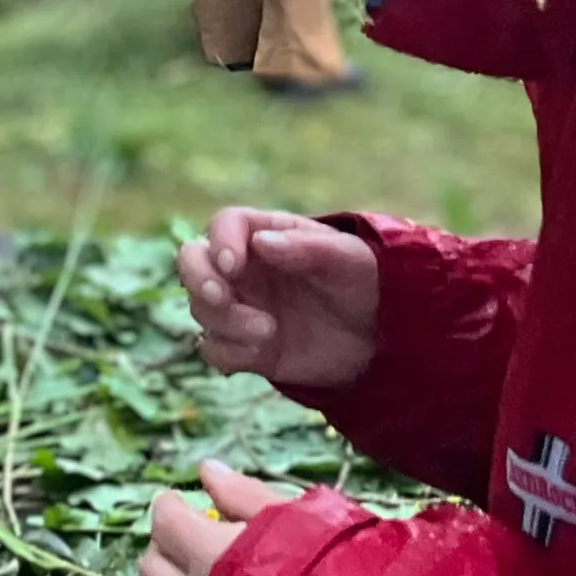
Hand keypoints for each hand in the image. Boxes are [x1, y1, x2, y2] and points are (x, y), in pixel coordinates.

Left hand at [138, 460, 297, 575]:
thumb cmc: (325, 571)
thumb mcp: (291, 517)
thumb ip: (242, 494)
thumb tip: (207, 471)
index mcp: (206, 553)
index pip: (164, 522)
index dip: (170, 507)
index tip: (181, 502)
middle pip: (151, 567)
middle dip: (164, 547)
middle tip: (189, 538)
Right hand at [178, 206, 379, 390]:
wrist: (382, 340)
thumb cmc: (368, 284)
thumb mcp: (350, 260)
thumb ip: (308, 248)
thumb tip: (262, 242)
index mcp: (268, 235)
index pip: (226, 224)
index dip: (221, 241)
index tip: (234, 265)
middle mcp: (246, 269)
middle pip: (193, 260)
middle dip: (198, 278)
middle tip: (220, 298)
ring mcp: (242, 307)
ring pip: (200, 308)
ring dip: (224, 321)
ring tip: (268, 332)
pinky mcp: (244, 346)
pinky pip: (213, 348)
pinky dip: (229, 351)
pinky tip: (263, 350)